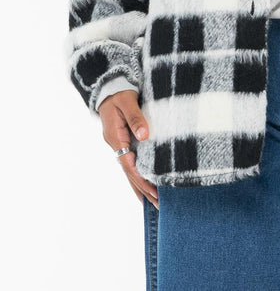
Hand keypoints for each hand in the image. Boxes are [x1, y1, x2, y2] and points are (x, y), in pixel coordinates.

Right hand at [98, 90, 158, 208]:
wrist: (110, 86)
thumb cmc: (119, 92)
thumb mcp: (127, 101)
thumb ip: (135, 117)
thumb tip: (144, 136)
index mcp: (115, 137)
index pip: (129, 164)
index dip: (141, 178)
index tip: (154, 191)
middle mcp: (116, 144)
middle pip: (129, 172)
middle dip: (143, 189)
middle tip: (158, 204)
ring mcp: (119, 144)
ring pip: (130, 170)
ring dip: (141, 185)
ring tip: (153, 201)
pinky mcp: (124, 141)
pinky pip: (132, 162)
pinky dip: (138, 174)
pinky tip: (146, 182)